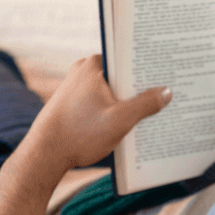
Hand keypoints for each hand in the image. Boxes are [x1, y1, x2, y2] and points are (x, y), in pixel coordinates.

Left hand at [18, 54, 171, 173]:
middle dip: (142, 88)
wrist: (44, 155)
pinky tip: (128, 125)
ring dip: (128, 103)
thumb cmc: (79, 135)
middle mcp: (83, 70)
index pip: (129, 59)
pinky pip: (102, 101)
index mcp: (94, 65)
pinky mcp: (74, 102)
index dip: (150, 68)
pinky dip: (114, 110)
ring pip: (113, 90)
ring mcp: (77, 86)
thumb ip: (146, 105)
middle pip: (123, 76)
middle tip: (166, 97)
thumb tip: (167, 92)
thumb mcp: (119, 121)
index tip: (169, 75)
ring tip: (150, 115)